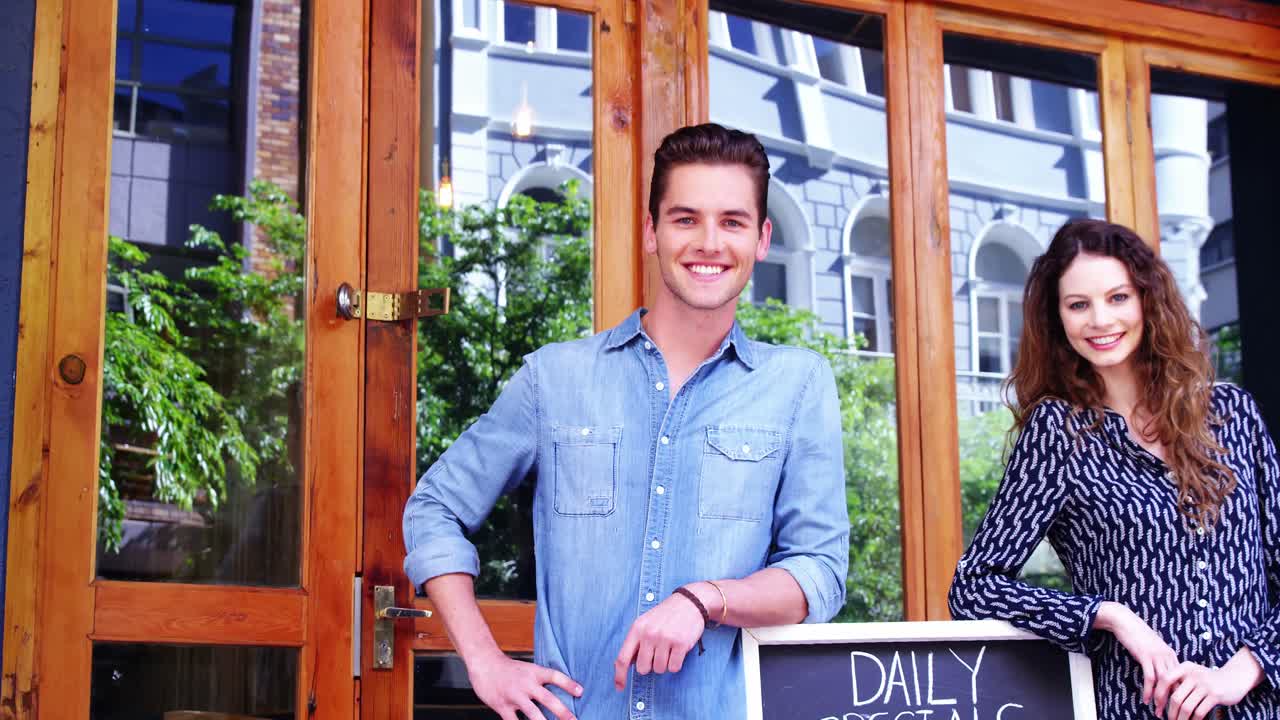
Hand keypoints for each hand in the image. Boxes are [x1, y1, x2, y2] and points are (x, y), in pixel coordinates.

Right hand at [466, 651, 582, 719]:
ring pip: (533, 714)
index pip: (555, 676)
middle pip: (548, 699)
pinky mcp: (502, 706)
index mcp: (534, 672)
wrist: (484, 663)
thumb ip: (540, 681)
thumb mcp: (527, 669)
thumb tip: (558, 694)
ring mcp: (514, 696)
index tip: (580, 692)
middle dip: (562, 712)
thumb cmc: (508, 668)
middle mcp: (526, 684)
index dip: (568, 684)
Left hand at [613, 590, 707, 689]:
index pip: (623, 658)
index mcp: (637, 629)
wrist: (689, 602)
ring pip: (660, 669)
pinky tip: (678, 651)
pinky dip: (676, 663)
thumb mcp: (644, 623)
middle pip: (643, 668)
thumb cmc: (665, 615)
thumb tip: (622, 665)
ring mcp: (665, 639)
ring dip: (665, 664)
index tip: (620, 688)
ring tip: (669, 649)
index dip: (620, 676)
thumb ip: (634, 642)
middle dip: (650, 666)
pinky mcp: (681, 643)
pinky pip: (674, 667)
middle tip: (657, 653)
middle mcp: (649, 634)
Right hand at [1094, 602, 1178, 706]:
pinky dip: (1149, 691)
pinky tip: (1146, 699)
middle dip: (1174, 701)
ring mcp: (1158, 656)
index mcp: (1172, 655)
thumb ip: (1159, 660)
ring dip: (1161, 699)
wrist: (1125, 621)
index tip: (1178, 706)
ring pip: (1164, 683)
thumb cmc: (1137, 635)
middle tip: (1171, 714)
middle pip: (1176, 683)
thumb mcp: (1153, 648)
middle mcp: (1168, 656)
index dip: (1181, 694)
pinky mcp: (1146, 656)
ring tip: (1158, 711)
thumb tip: (1162, 675)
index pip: (1182, 679)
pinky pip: (1150, 678)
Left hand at [1157, 662, 1253, 719]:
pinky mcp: (1215, 695)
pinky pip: (1199, 711)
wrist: (1235, 677)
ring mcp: (1205, 685)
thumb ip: (1179, 681)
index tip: (1157, 705)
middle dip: (1170, 711)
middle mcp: (1193, 674)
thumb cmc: (1209, 679)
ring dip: (1181, 719)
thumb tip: (1160, 697)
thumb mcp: (1193, 673)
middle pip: (1175, 697)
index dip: (1158, 694)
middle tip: (1168, 719)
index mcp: (1185, 667)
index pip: (1165, 679)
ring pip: (1187, 707)